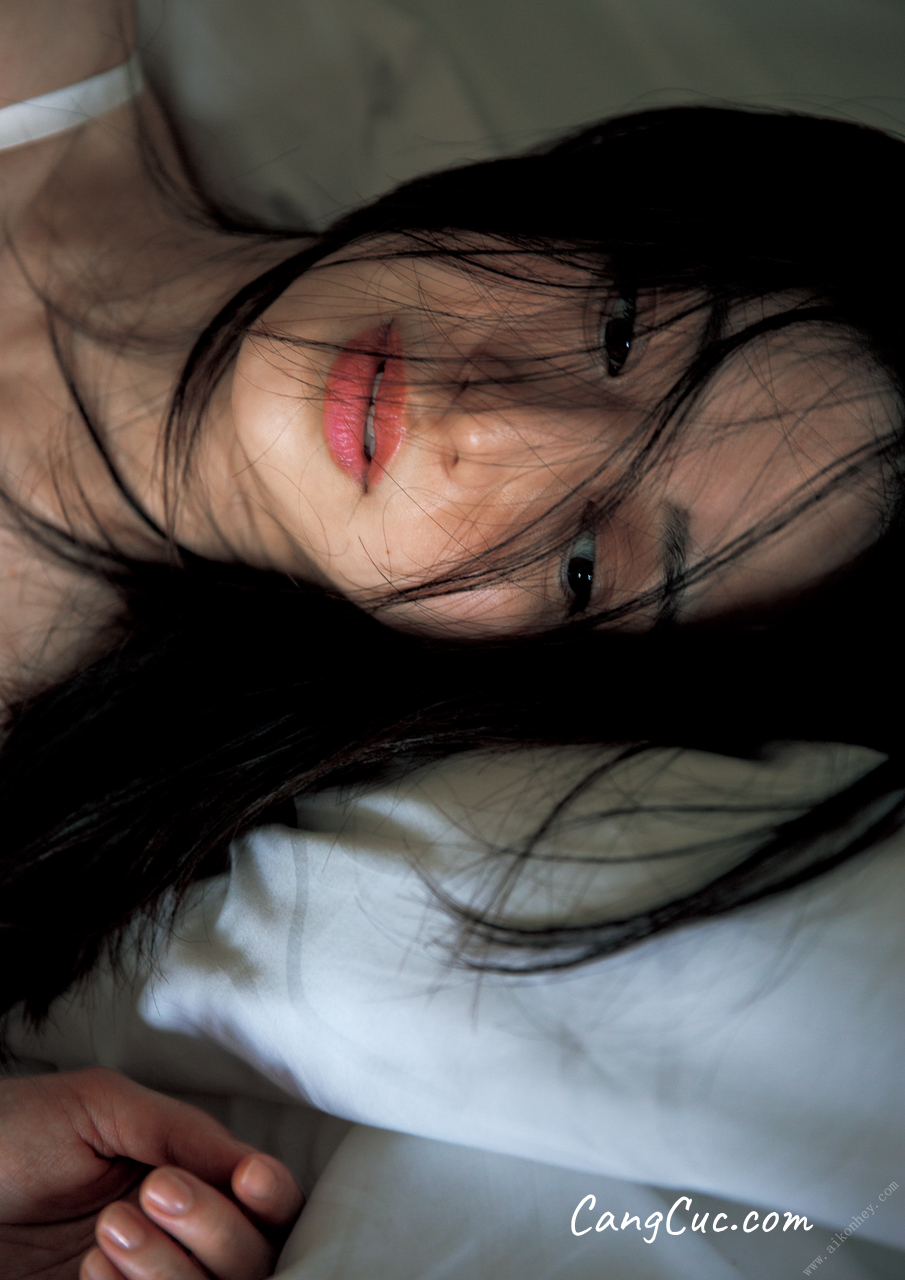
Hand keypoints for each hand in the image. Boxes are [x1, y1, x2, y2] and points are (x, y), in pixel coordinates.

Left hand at [0, 1067, 302, 1279]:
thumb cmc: (15, 1131)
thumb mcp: (103, 1107)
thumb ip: (182, 1131)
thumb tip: (256, 1166)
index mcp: (190, 1173)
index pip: (267, 1200)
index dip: (272, 1197)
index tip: (247, 1181)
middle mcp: (181, 1234)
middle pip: (252, 1257)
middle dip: (214, 1228)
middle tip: (154, 1194)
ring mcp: (144, 1278)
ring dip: (169, 1268)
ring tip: (110, 1228)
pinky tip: (91, 1269)